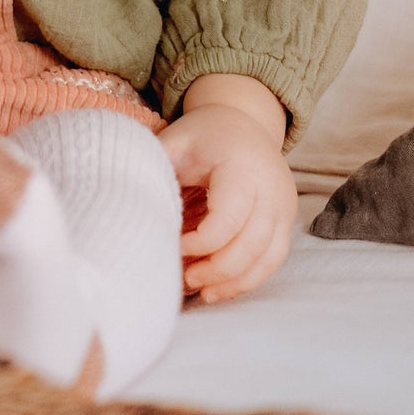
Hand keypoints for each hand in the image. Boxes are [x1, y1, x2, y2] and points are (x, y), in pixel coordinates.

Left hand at [160, 76, 296, 303]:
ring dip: (235, 282)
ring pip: (267, 259)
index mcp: (243, 167)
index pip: (229, 218)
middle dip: (218, 270)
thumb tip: (128, 195)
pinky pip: (273, 261)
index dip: (201, 242)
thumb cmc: (205, 134)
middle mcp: (272, 189)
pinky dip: (248, 279)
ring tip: (202, 292)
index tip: (174, 246)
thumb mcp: (177, 139)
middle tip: (185, 278)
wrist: (245, 122)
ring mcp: (283, 208)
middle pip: (251, 245)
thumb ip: (156, 163)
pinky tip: (220, 288)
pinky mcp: (285, 222)